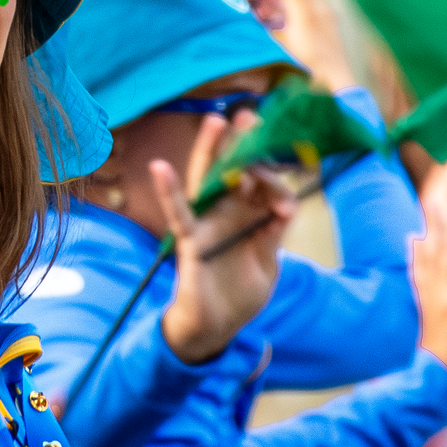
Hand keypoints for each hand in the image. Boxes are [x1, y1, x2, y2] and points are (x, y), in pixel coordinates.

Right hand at [154, 114, 293, 364]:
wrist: (217, 330)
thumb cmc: (239, 294)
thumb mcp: (267, 263)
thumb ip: (274, 235)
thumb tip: (287, 206)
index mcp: (247, 216)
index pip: (262, 186)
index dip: (275, 184)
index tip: (285, 205)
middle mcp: (225, 213)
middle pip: (235, 171)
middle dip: (244, 145)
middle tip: (251, 117)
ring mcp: (206, 224)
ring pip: (207, 181)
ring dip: (210, 151)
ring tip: (216, 122)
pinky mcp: (189, 242)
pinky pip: (178, 214)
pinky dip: (168, 192)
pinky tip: (159, 168)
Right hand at [272, 0, 355, 92]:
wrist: (328, 85)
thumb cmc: (314, 52)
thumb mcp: (301, 19)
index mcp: (320, 8)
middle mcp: (321, 18)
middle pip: (298, 0)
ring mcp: (317, 34)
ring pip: (295, 16)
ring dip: (278, 12)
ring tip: (260, 13)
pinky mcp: (313, 49)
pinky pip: (294, 32)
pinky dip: (281, 28)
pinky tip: (271, 33)